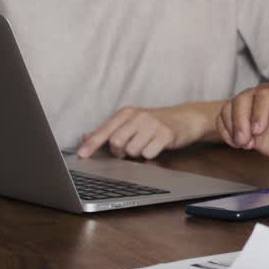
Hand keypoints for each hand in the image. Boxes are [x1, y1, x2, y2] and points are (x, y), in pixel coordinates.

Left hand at [76, 106, 197, 159]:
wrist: (186, 118)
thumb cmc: (154, 123)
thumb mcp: (132, 122)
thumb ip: (109, 130)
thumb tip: (84, 137)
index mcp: (127, 112)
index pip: (105, 130)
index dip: (92, 144)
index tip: (81, 155)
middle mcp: (139, 116)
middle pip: (116, 142)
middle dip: (120, 151)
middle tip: (129, 148)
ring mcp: (153, 125)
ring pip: (132, 151)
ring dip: (137, 153)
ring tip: (146, 144)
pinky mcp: (166, 135)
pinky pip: (149, 154)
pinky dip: (150, 155)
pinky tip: (156, 147)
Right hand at [216, 81, 268, 158]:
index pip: (265, 95)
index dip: (258, 112)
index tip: (258, 132)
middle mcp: (263, 95)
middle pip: (243, 98)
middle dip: (240, 121)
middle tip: (245, 143)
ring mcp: (250, 105)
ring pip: (230, 106)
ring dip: (231, 127)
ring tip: (243, 145)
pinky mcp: (240, 117)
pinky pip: (223, 118)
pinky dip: (225, 131)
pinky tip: (236, 144)